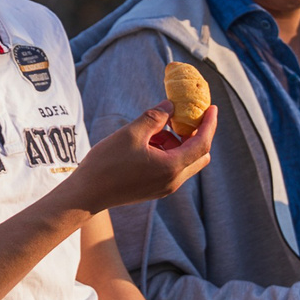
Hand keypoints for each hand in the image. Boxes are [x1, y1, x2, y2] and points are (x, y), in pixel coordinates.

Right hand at [61, 104, 218, 212]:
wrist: (87, 194)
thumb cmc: (107, 164)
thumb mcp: (131, 133)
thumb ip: (155, 117)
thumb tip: (171, 105)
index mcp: (171, 167)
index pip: (202, 143)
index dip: (209, 124)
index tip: (213, 108)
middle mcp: (173, 181)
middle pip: (199, 156)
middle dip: (196, 134)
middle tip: (186, 116)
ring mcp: (165, 188)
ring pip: (184, 162)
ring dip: (177, 143)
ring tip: (155, 129)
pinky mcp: (155, 190)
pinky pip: (172, 168)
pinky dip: (168, 152)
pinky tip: (148, 142)